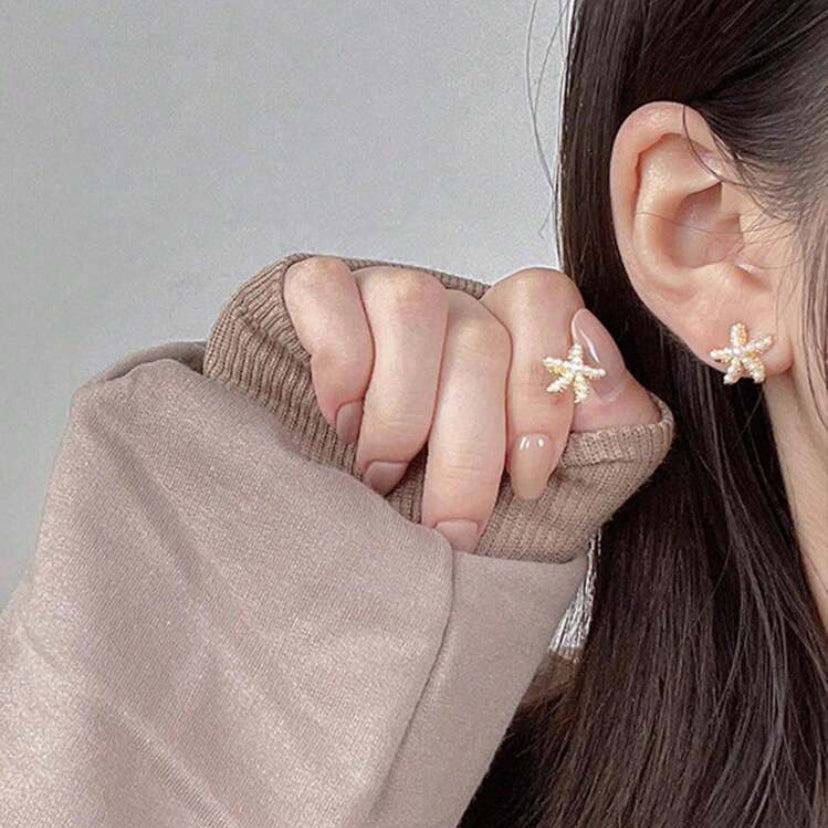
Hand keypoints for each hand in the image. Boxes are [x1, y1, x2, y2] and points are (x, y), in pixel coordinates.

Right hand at [283, 256, 659, 551]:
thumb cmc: (445, 508)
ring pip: (411, 302)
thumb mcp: (543, 486)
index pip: (543, 300)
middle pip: (477, 334)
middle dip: (468, 448)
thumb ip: (606, 423)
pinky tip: (340, 418)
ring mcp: (377, 293)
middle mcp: (448, 306)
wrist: (351, 548)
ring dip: (401, 412)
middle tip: (449, 526)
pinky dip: (340, 363)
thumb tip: (597, 354)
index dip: (540, 394)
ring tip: (382, 477)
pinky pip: (325, 288)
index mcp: (508, 334)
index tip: (528, 481)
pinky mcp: (311, 295)